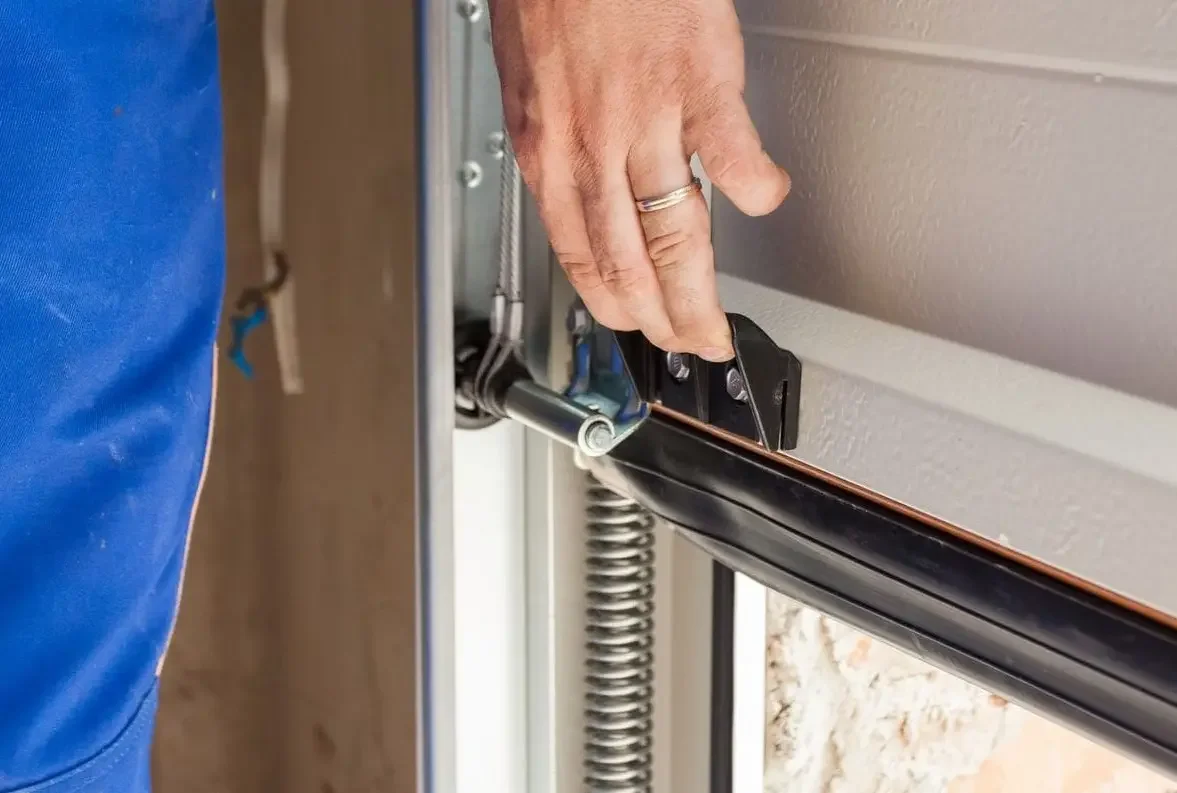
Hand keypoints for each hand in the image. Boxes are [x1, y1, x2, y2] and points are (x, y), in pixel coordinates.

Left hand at [488, 0, 789, 360]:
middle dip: (662, 321)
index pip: (580, 256)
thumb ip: (556, 142)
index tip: (634, 329)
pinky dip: (757, 186)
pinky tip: (768, 200)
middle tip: (687, 345)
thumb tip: (581, 191)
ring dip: (701, 291)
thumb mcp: (529, 81)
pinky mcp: (699, 79)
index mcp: (547, 150)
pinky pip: (735, 154)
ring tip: (718, 324)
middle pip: (631, 263)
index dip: (613, 306)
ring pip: (677, 233)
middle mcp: (591, 147)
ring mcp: (646, 118)